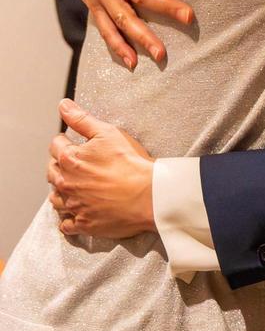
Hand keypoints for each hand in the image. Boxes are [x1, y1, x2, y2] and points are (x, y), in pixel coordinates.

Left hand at [48, 99, 155, 238]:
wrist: (147, 195)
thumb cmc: (130, 163)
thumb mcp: (107, 132)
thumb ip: (82, 119)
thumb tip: (63, 106)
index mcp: (70, 159)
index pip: (55, 145)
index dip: (64, 140)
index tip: (72, 141)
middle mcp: (66, 184)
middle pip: (51, 172)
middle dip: (59, 165)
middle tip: (75, 162)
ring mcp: (74, 206)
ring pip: (55, 198)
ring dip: (61, 190)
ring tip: (74, 185)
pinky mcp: (83, 224)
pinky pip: (66, 224)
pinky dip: (68, 217)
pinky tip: (76, 210)